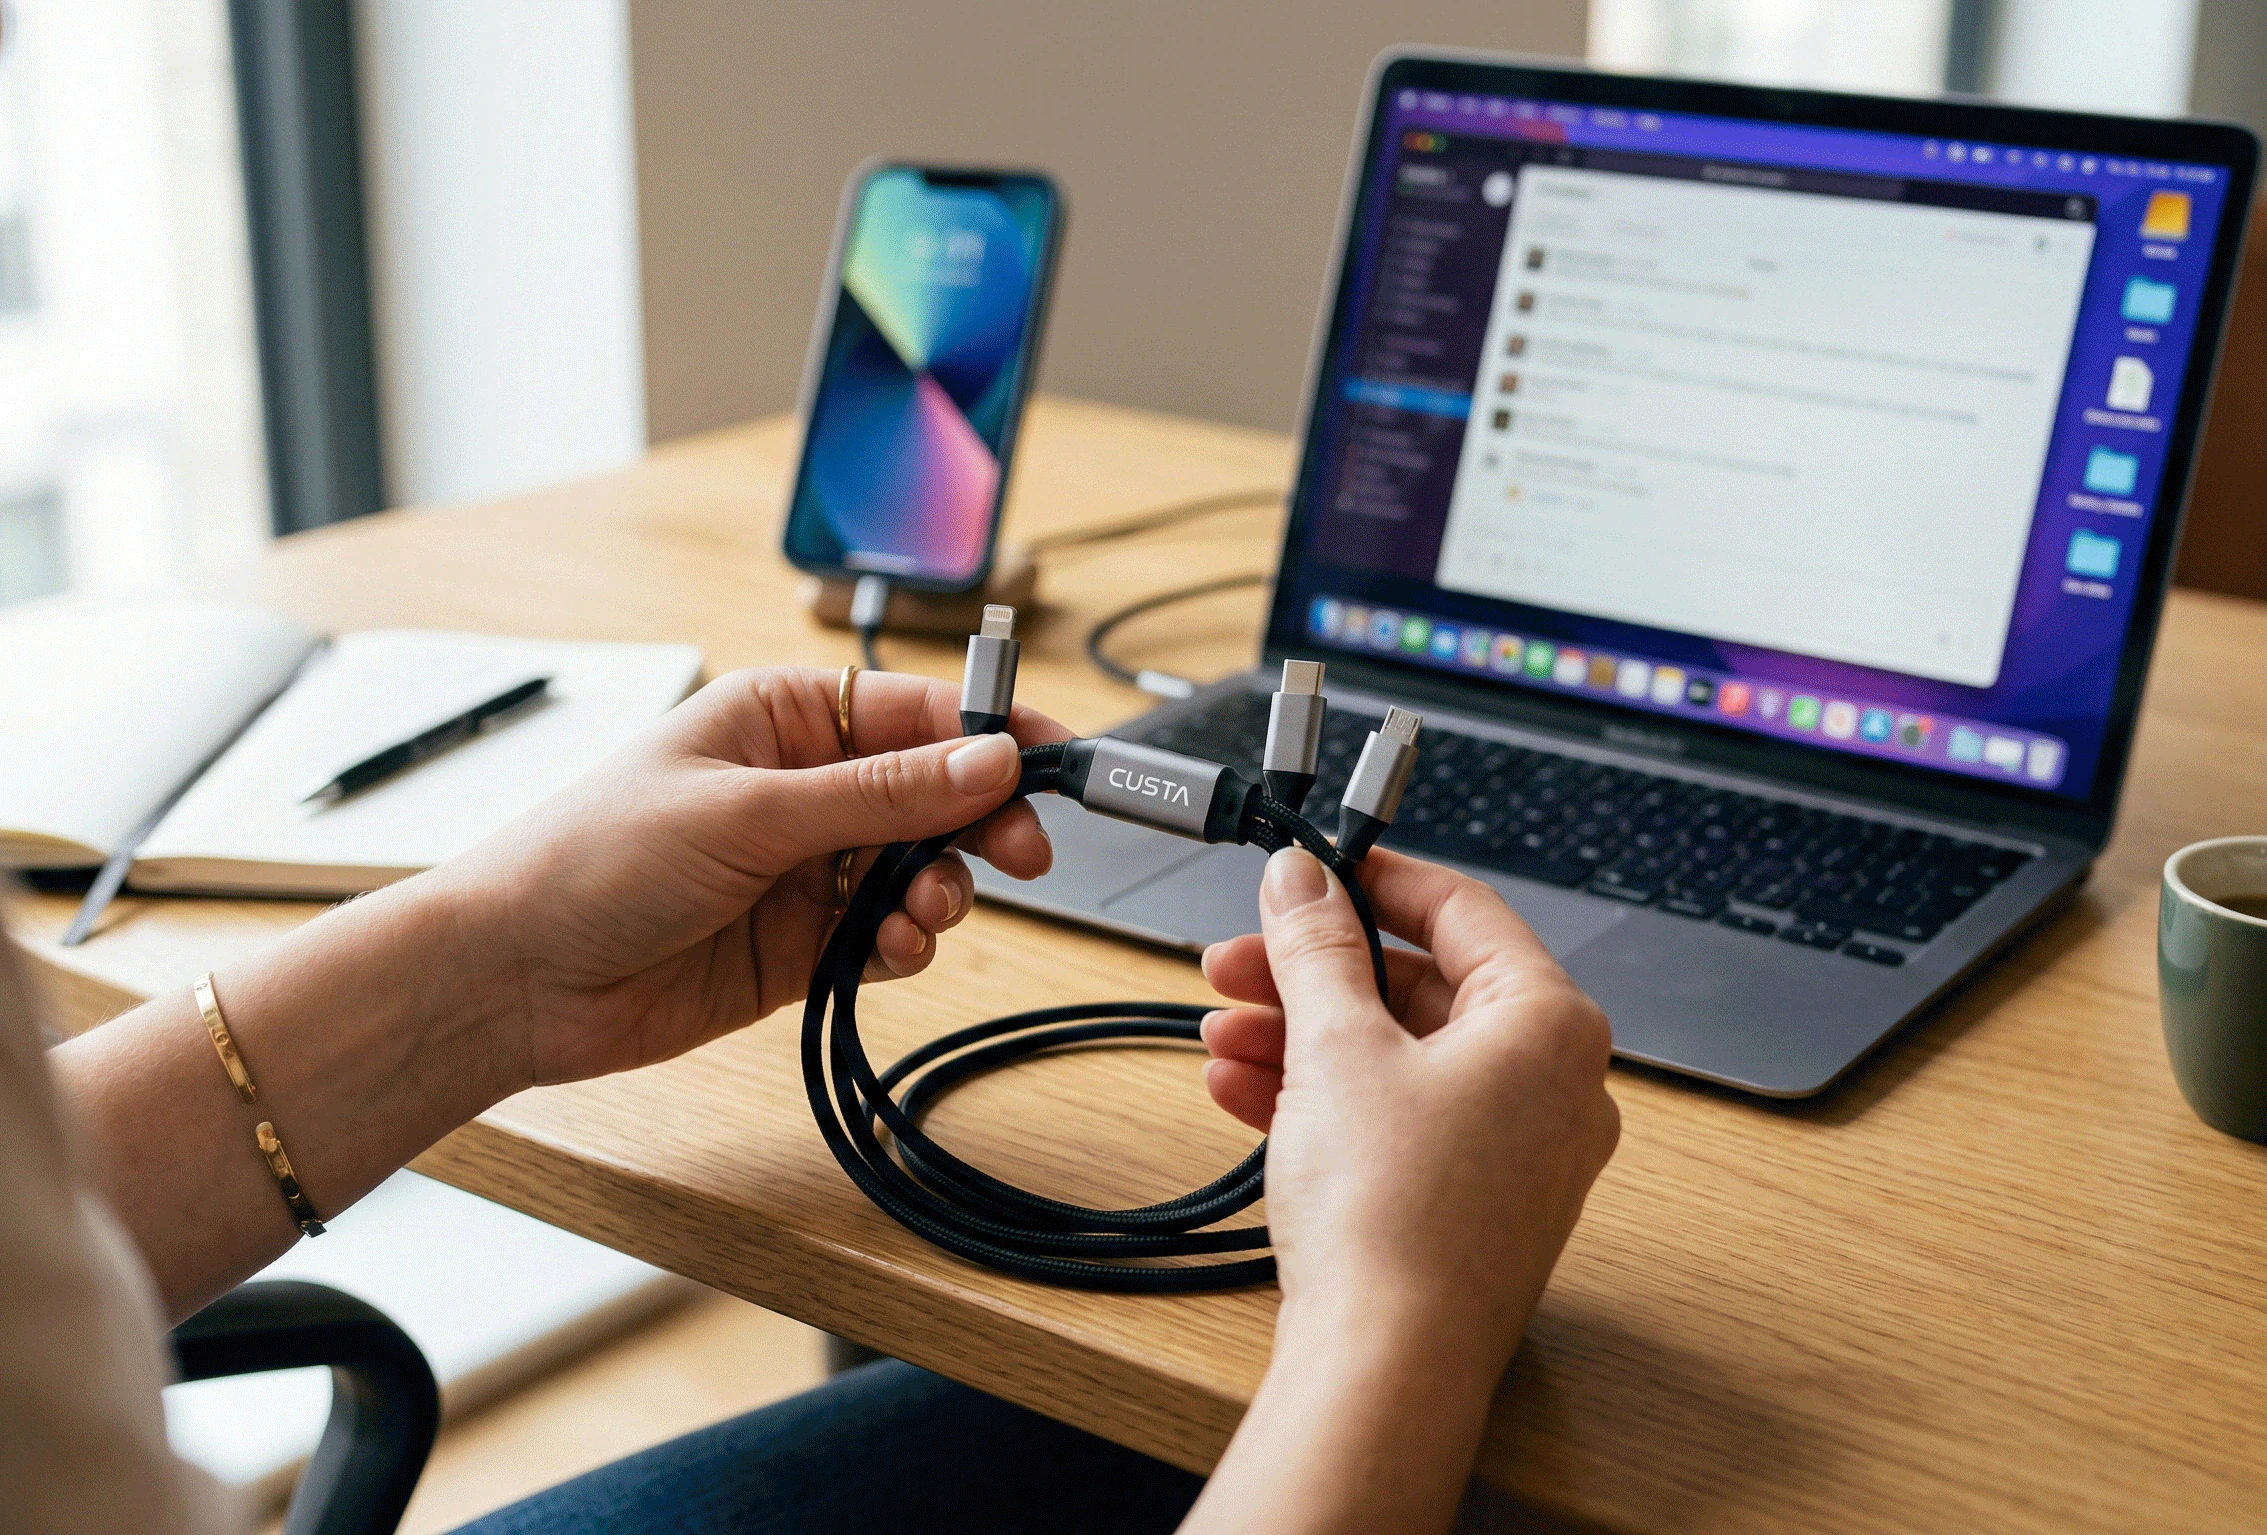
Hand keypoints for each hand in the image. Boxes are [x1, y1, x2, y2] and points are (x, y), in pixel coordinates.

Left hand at [432, 666, 1068, 1089]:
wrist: (516, 977)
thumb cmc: (593, 860)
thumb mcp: (750, 812)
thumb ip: (881, 794)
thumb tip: (989, 757)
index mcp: (784, 717)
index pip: (919, 709)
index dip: (994, 730)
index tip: (1054, 760)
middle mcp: (802, 785)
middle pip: (935, 791)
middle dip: (981, 821)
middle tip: (1020, 855)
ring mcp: (803, 865)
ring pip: (920, 867)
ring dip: (941, 890)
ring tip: (924, 915)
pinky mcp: (800, 941)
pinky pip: (886, 933)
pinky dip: (905, 943)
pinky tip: (889, 950)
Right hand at [1198, 846, 1619, 1367]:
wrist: (1387, 1367)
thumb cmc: (1393, 1215)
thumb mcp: (1336, 1048)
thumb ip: (1315, 948)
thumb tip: (1303, 879)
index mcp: (1549, 1027)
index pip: (1463, 911)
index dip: (1374, 880)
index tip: (1311, 870)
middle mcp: (1551, 1086)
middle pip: (1419, 989)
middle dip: (1311, 975)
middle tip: (1235, 961)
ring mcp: (1514, 1152)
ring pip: (1397, 1058)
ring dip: (1300, 1036)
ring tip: (1220, 1034)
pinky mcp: (1470, 1204)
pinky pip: (1395, 1121)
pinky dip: (1322, 1098)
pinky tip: (1240, 1091)